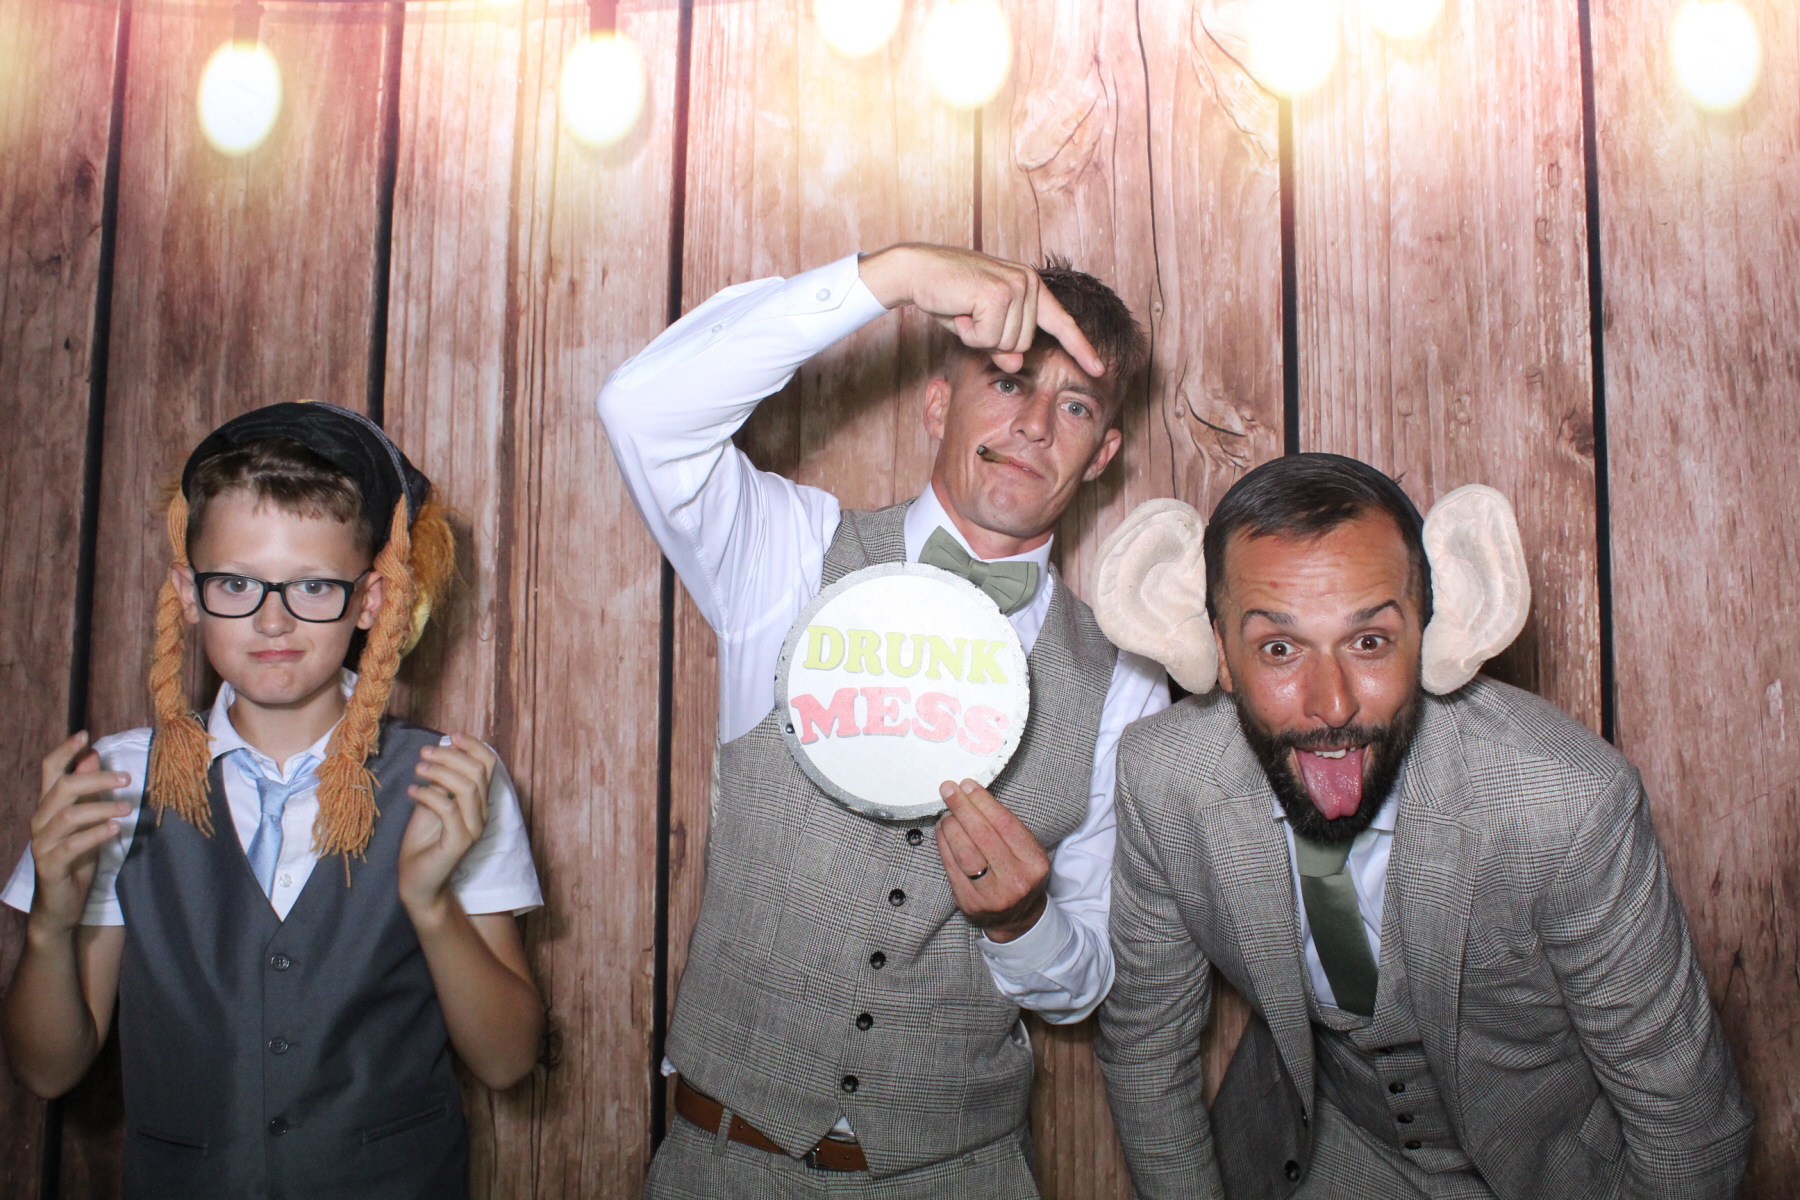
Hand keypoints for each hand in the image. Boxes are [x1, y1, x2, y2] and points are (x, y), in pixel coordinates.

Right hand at [29, 733, 130, 935]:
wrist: (62, 903)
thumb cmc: (77, 857)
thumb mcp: (86, 819)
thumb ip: (87, 790)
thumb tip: (93, 754)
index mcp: (48, 806)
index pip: (49, 770)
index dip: (64, 751)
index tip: (84, 734)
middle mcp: (40, 821)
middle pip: (61, 788)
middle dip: (95, 778)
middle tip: (126, 777)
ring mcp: (42, 843)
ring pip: (68, 815)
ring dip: (101, 807)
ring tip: (128, 808)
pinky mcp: (50, 865)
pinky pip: (71, 845)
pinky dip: (95, 834)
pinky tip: (115, 829)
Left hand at [398, 734, 495, 921]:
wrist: (418, 881)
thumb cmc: (424, 841)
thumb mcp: (432, 803)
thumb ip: (441, 782)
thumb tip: (441, 751)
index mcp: (479, 801)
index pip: (490, 764)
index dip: (474, 745)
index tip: (451, 736)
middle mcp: (482, 813)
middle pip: (478, 771)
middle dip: (450, 756)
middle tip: (424, 753)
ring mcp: (473, 829)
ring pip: (467, 787)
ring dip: (440, 772)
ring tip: (418, 769)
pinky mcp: (460, 842)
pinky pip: (448, 809)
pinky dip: (428, 795)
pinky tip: (412, 792)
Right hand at [858, 244, 1105, 376]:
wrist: (918, 270)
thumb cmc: (950, 296)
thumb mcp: (981, 327)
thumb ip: (1003, 345)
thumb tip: (1017, 364)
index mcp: (1032, 287)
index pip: (1062, 323)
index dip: (1082, 349)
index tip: (1100, 369)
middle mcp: (1029, 283)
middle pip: (1022, 345)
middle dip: (992, 341)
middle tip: (971, 315)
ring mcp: (1016, 287)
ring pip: (1006, 344)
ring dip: (979, 336)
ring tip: (964, 309)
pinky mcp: (998, 294)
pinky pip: (988, 338)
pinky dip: (969, 333)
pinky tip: (960, 308)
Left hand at [935, 778, 1049, 941]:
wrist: (1017, 917)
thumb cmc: (1020, 875)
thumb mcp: (1027, 852)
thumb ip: (1005, 828)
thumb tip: (972, 796)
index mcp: (1035, 863)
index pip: (1005, 824)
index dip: (983, 802)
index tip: (968, 785)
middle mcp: (1016, 880)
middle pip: (982, 836)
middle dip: (962, 807)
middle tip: (949, 790)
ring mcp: (992, 895)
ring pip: (965, 853)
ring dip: (951, 826)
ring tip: (946, 813)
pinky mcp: (970, 903)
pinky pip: (952, 868)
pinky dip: (944, 845)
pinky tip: (942, 831)